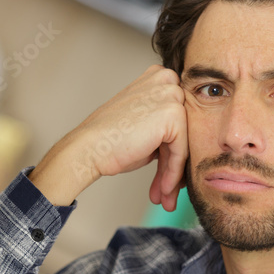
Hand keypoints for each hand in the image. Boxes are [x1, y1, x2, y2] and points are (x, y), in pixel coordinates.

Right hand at [29, 66, 188, 210]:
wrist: (89, 147)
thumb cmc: (109, 140)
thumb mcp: (144, 127)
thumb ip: (166, 129)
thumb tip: (184, 151)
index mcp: (158, 77)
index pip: (177, 118)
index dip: (171, 150)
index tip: (167, 176)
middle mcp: (167, 80)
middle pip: (182, 130)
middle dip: (173, 165)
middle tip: (166, 190)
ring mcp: (171, 95)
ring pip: (183, 143)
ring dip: (173, 174)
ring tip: (165, 196)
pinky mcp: (174, 114)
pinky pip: (181, 151)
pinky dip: (173, 173)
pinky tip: (163, 190)